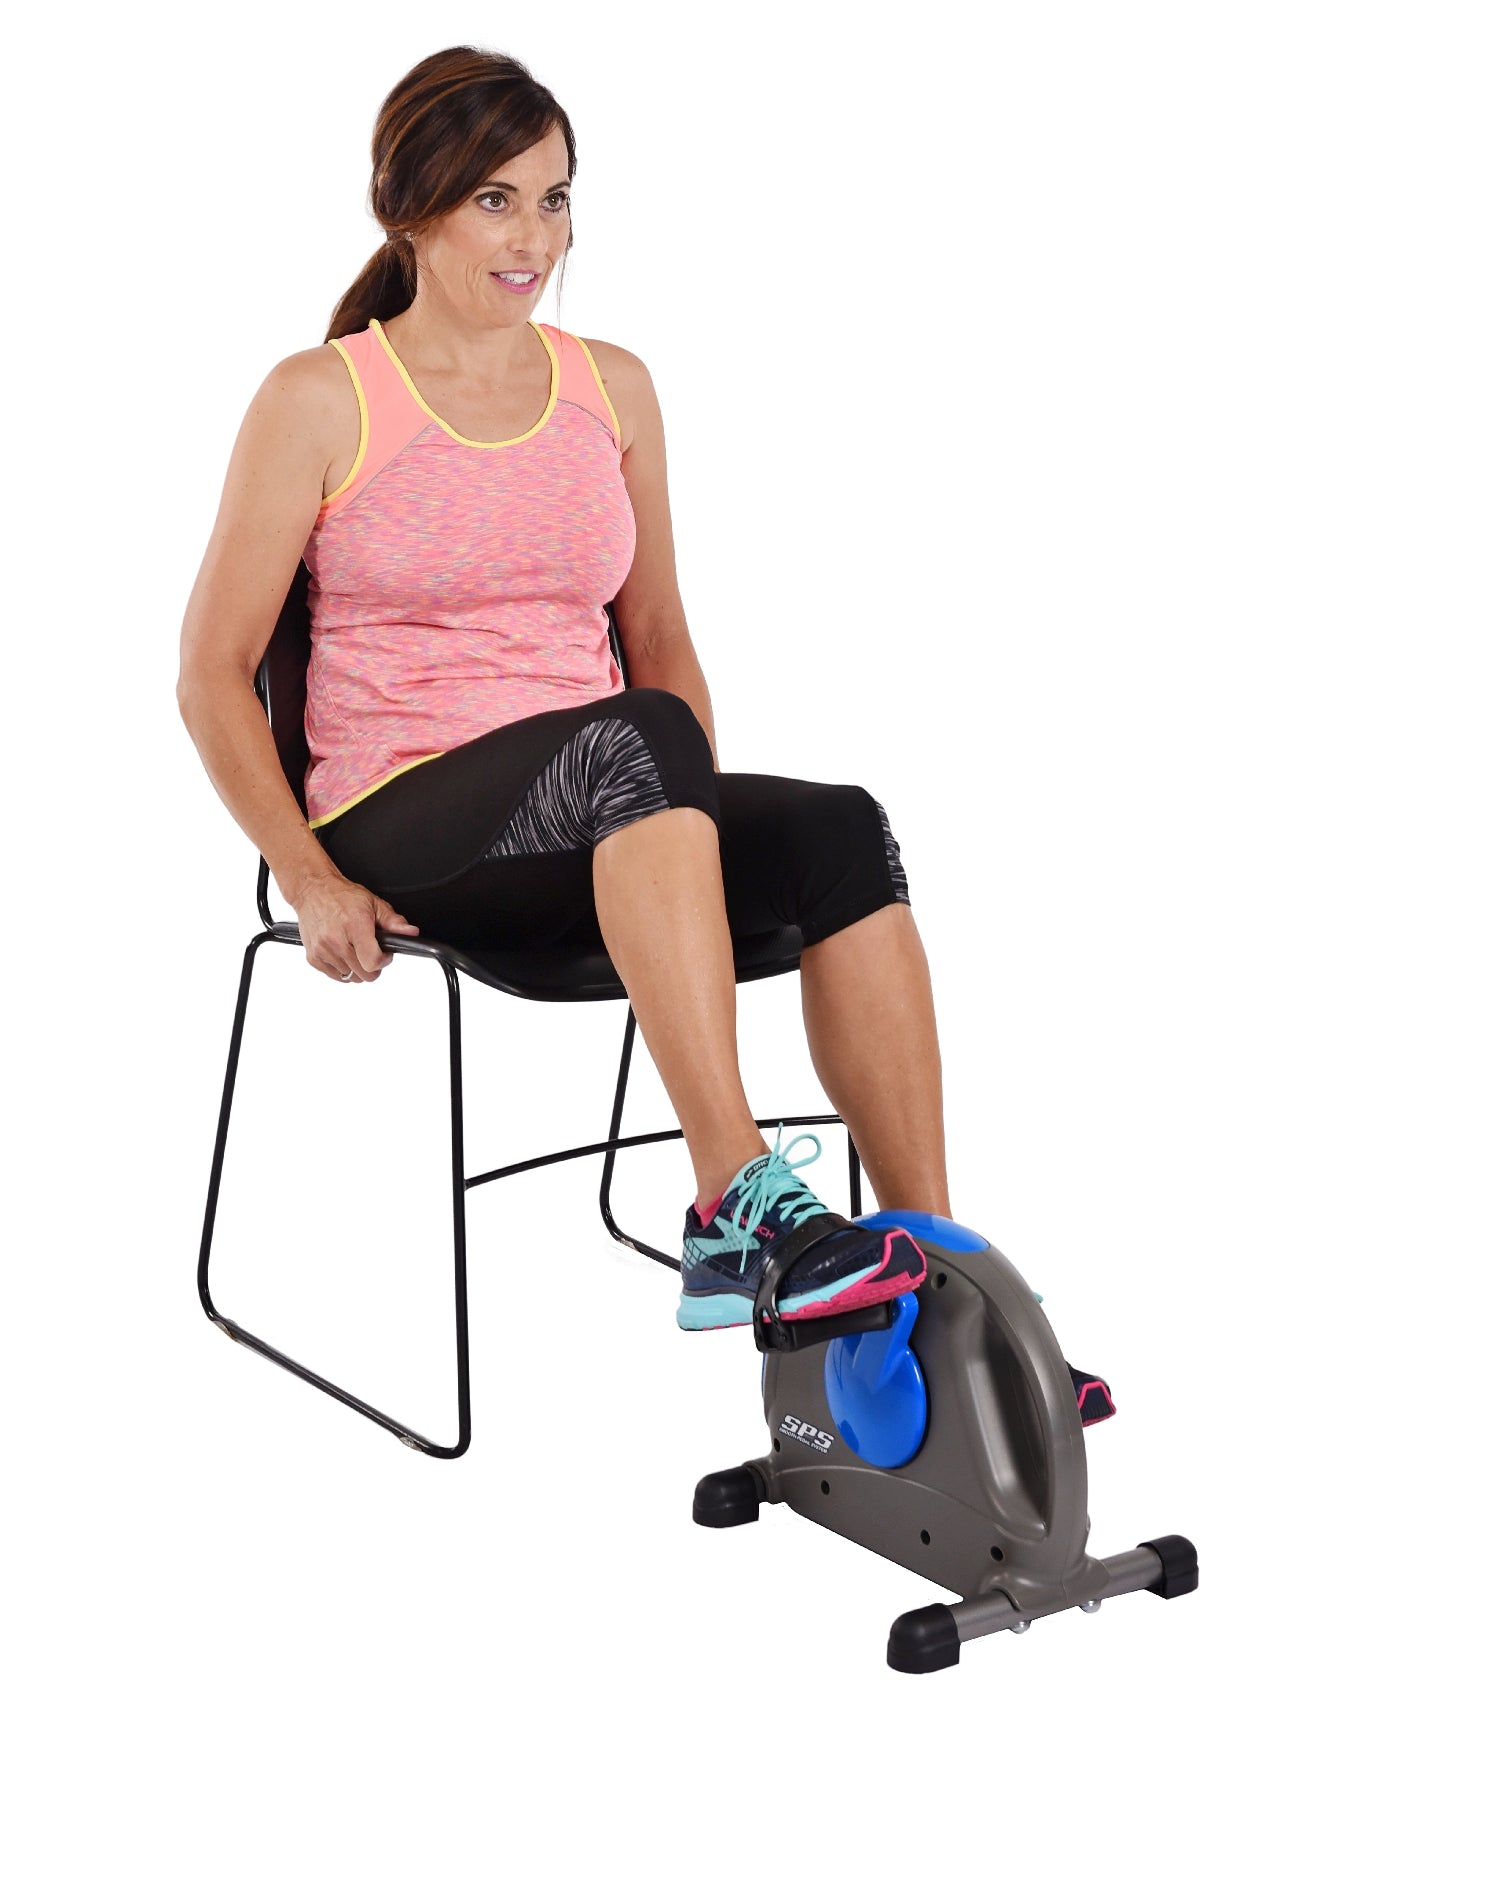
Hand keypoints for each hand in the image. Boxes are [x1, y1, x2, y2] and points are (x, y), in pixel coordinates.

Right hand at [291, 873, 420, 982]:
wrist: (313, 891)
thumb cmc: (342, 896)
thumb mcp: (374, 904)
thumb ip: (394, 922)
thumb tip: (410, 933)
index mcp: (355, 926)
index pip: (372, 962)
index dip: (383, 961)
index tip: (384, 953)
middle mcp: (336, 940)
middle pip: (364, 974)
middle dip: (372, 965)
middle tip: (370, 949)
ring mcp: (323, 950)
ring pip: (350, 977)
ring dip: (356, 967)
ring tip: (355, 948)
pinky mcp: (313, 957)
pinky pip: (335, 975)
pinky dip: (342, 968)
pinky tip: (343, 952)